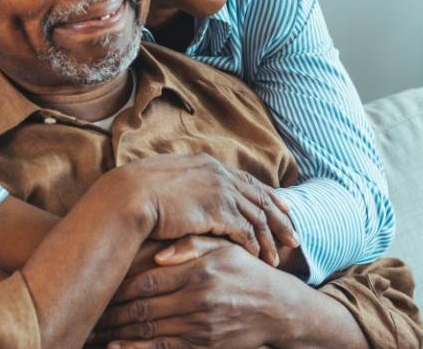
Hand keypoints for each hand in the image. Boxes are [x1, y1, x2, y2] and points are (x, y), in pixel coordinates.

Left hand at [92, 240, 302, 348]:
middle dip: (110, 312)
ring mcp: (201, 326)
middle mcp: (198, 299)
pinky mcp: (204, 346)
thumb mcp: (225, 248)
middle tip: (87, 312)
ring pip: (148, 330)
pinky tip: (116, 348)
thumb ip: (192, 243)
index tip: (98, 286)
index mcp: (199, 271)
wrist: (279, 309)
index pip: (146, 280)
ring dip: (116, 332)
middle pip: (141, 307)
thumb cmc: (246, 272)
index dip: (117, 285)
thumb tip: (157, 252)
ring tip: (93, 331)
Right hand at [117, 153, 297, 266]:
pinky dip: (255, 246)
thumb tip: (184, 194)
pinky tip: (259, 259)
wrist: (127, 196)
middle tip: (295, 237)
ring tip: (279, 258)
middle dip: (280, 219)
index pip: (247, 181)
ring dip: (270, 239)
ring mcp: (221, 191)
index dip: (268, 195)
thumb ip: (183, 185)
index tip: (284, 207)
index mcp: (208, 164)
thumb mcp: (164, 180)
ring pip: (257, 217)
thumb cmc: (136, 193)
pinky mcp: (218, 211)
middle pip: (261, 198)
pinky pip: (245, 231)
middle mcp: (220, 174)